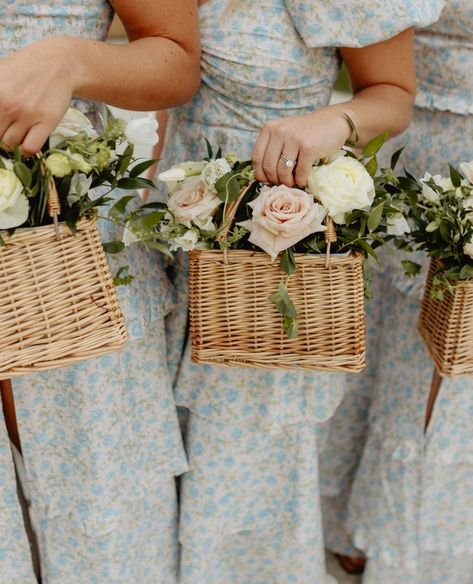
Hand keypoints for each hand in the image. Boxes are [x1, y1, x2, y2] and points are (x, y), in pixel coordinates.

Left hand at [0, 38, 74, 153]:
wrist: (57, 63)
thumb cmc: (25, 69)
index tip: (1, 125)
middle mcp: (7, 103)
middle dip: (0, 135)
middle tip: (7, 129)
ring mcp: (28, 113)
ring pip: (10, 144)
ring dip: (12, 144)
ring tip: (17, 134)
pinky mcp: (47, 121)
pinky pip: (30, 148)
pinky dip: (26, 150)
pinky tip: (28, 142)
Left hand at [252, 107, 351, 187]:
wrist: (333, 121)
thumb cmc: (306, 132)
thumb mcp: (284, 133)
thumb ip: (272, 148)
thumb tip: (263, 176)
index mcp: (270, 128)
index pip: (256, 157)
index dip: (260, 173)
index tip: (266, 181)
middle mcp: (280, 131)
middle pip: (268, 166)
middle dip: (274, 180)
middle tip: (282, 184)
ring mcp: (294, 138)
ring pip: (283, 171)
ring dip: (288, 182)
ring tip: (293, 183)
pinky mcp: (309, 147)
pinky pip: (300, 172)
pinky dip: (301, 181)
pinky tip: (303, 180)